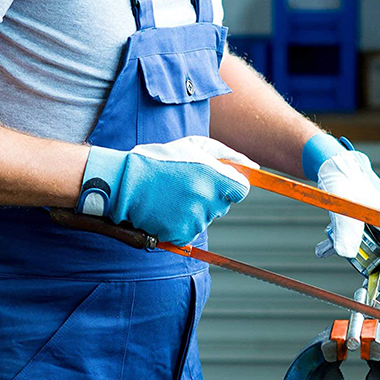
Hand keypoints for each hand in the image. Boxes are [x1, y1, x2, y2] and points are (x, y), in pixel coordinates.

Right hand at [78, 135, 256, 244]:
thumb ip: (229, 155)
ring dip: (194, 209)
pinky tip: (167, 209)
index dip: (230, 184)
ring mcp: (195, 219)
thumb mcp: (195, 145)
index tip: (215, 180)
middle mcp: (208, 200)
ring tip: (171, 195)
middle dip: (210, 195)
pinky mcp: (181, 234)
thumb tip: (255, 168)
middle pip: (223, 204)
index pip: (241, 190)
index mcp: (215, 176)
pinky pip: (191, 231)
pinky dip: (181, 223)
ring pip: (206, 218)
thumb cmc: (161, 159)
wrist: (124, 182)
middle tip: (184, 184)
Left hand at [303, 134, 379, 290]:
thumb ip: (345, 230)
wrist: (335, 163)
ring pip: (378, 247)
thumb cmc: (343, 179)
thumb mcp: (343, 207)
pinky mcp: (369, 220)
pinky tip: (326, 247)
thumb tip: (345, 253)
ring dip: (361, 256)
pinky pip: (364, 239)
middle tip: (368, 282)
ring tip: (341, 255)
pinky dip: (348, 245)